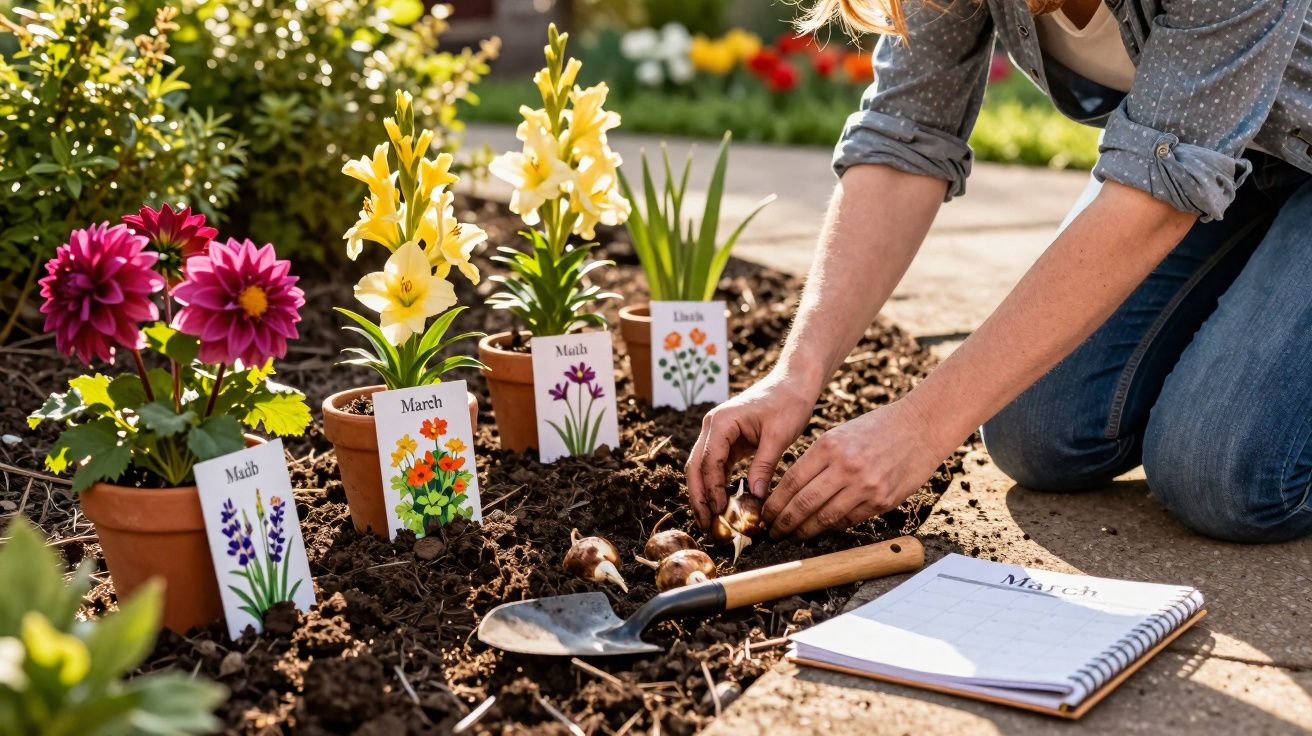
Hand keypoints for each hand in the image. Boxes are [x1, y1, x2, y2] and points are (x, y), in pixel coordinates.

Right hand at [685, 369, 816, 529]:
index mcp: (721, 422)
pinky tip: (722, 505)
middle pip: (696, 466)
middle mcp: (712, 427)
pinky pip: (716, 466)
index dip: (712, 489)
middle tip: (706, 524)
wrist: (793, 383)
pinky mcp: (727, 440)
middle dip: (699, 497)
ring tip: (711, 521)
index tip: (721, 511)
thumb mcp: (779, 435)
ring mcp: (717, 433)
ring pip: (702, 468)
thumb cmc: (788, 403)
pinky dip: (716, 485)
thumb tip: (756, 497)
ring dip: (704, 494)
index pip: (708, 461)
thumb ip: (764, 465)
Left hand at [764, 398, 948, 539]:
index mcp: (829, 446)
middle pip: (804, 503)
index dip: (775, 502)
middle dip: (784, 522)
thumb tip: (791, 490)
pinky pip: (850, 520)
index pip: (792, 481)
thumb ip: (817, 460)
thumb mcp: (840, 434)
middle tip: (773, 531)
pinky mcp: (883, 500)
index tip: (765, 513)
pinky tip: (821, 530)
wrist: (920, 426)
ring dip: (805, 530)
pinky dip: (832, 527)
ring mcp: (866, 486)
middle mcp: (846, 466)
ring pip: (825, 518)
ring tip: (793, 536)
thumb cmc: (877, 428)